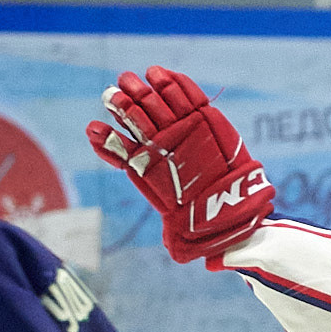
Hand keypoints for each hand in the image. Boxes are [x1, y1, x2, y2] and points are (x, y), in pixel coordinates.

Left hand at [85, 66, 274, 262]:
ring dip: (140, 91)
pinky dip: (175, 84)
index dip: (106, 140)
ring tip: (132, 81)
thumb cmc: (208, 220)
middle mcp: (160, 146)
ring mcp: (180, 129)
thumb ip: (181, 239)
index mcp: (148, 169)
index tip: (94, 129)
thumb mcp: (189, 234)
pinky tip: (160, 74)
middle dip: (122, 105)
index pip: (121, 151)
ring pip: (154, 104)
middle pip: (134, 120)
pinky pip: (188, 95)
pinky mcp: (204, 117)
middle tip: (113, 94)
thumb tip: (186, 257)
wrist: (236, 205)